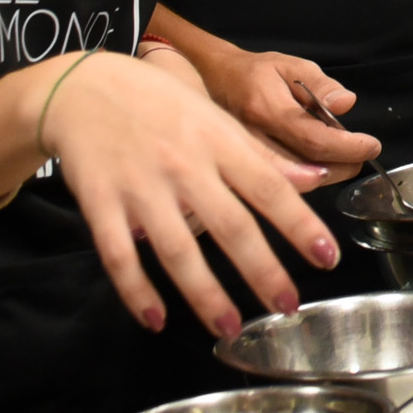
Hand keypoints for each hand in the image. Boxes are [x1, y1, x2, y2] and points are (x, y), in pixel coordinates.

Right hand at [35, 52, 341, 338]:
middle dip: (262, 270)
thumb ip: (261, 155)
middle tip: (287, 306)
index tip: (329, 258)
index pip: (269, 188)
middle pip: (230, 225)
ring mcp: (140, 186)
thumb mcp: (214, 118)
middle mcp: (184, 165)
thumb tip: (315, 178)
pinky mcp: (100, 202)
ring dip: (205, 294)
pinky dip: (137, 291)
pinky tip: (156, 319)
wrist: (83, 85)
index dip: (301, 224)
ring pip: (177, 249)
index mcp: (218, 142)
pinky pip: (119, 255)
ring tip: (229, 327)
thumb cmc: (158, 102)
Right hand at [190, 44, 381, 174]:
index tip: (371, 145)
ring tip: (344, 160)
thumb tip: (345, 103)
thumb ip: (320, 84)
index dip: (347, 147)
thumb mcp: (290, 65)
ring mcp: (244, 160)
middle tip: (360, 156)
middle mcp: (252, 140)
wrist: (211, 82)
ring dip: (328, 175)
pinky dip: (308, 180)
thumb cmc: (255, 74)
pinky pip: (282, 184)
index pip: (313, 138)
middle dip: (342, 167)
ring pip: (295, 183)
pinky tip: (319, 166)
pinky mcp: (243, 172)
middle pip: (305, 168)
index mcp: (265, 109)